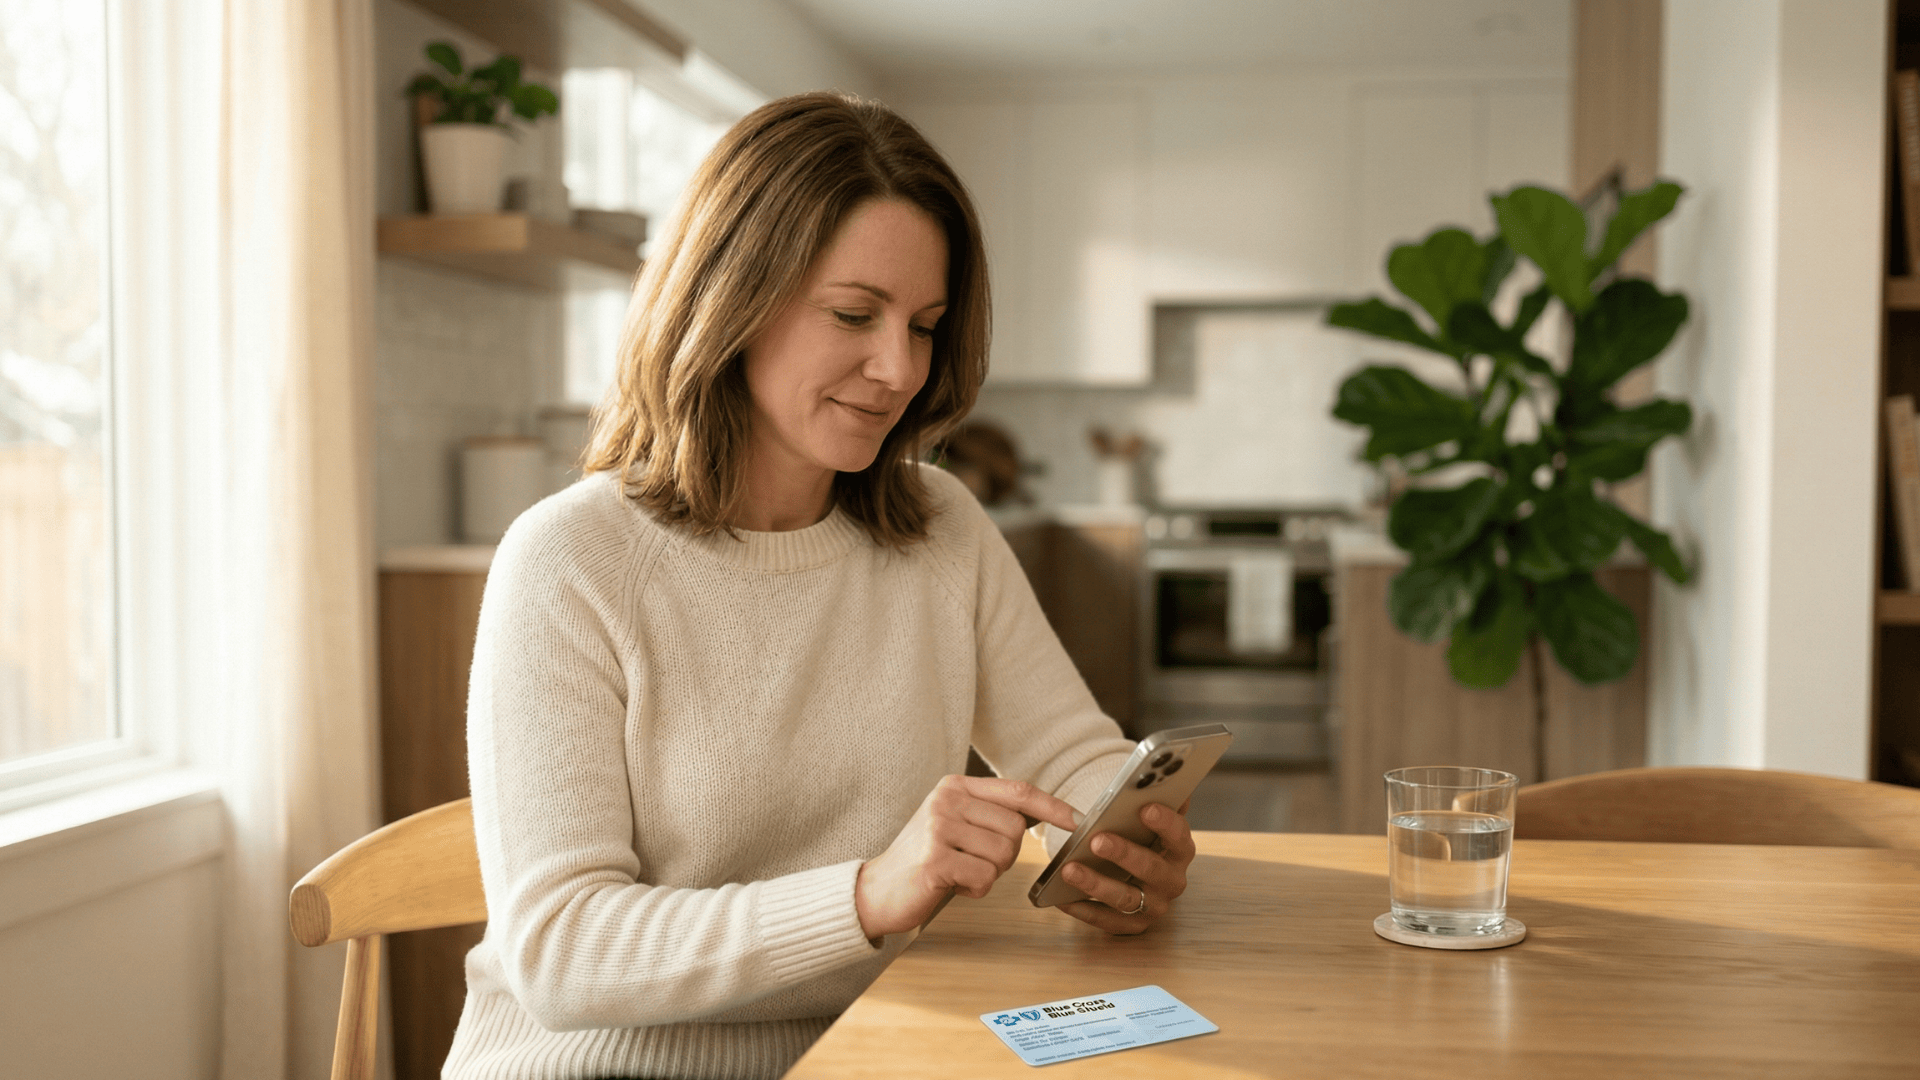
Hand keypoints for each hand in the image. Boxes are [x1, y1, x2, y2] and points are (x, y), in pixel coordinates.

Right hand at [856, 775, 1079, 939]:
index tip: (1077, 820)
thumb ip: (989, 813)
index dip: (1052, 806)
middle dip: (1005, 856)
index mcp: (955, 786)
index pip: (1017, 790)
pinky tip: (952, 885)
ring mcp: (939, 828)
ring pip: (1003, 856)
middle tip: (974, 862)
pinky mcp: (935, 860)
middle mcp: (946, 800)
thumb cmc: (926, 859)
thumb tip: (1042, 813)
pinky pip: (985, 878)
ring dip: (988, 874)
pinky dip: (975, 889)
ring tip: (959, 872)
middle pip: (1014, 830)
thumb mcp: (955, 823)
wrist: (878, 889)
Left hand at [1055, 801, 1194, 934]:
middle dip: (1124, 854)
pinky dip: (1083, 910)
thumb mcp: (1149, 818)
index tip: (1145, 808)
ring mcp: (1153, 906)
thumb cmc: (1140, 837)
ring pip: (1126, 898)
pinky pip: (1106, 921)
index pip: (1179, 836)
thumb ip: (1157, 797)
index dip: (1165, 823)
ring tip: (1069, 868)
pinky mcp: (1132, 926)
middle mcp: (1171, 881)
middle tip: (1096, 839)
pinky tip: (1061, 898)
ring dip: (1096, 883)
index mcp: (1179, 850)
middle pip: (1151, 869)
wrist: (1134, 872)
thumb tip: (1164, 772)